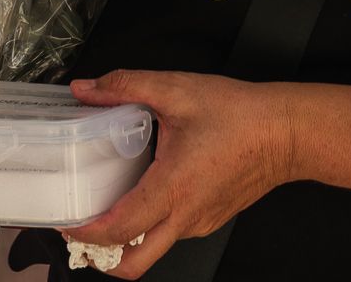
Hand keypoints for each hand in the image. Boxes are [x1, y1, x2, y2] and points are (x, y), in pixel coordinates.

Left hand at [59, 71, 294, 279]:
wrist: (288, 132)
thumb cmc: (242, 116)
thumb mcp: (177, 91)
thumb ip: (126, 86)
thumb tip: (86, 89)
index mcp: (172, 190)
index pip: (117, 230)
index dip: (83, 231)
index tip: (63, 219)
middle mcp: (185, 217)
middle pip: (133, 264)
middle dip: (100, 256)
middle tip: (80, 230)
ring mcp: (200, 223)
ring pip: (153, 248)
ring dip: (126, 237)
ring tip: (109, 202)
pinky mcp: (211, 219)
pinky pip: (172, 232)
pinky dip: (151, 223)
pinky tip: (147, 189)